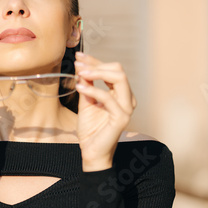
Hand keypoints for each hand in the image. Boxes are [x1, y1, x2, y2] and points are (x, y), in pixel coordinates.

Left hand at [75, 52, 136, 170]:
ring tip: (80, 73)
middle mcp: (127, 98)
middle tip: (79, 64)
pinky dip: (93, 90)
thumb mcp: (86, 101)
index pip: (112, 70)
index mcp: (121, 93)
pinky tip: (80, 88)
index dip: (95, 61)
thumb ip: (86, 85)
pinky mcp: (122, 118)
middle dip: (97, 64)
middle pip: (118, 70)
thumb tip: (82, 67)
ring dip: (97, 72)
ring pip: (119, 78)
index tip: (79, 57)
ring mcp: (127, 108)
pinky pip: (108, 97)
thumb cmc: (90, 128)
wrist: (91, 151)